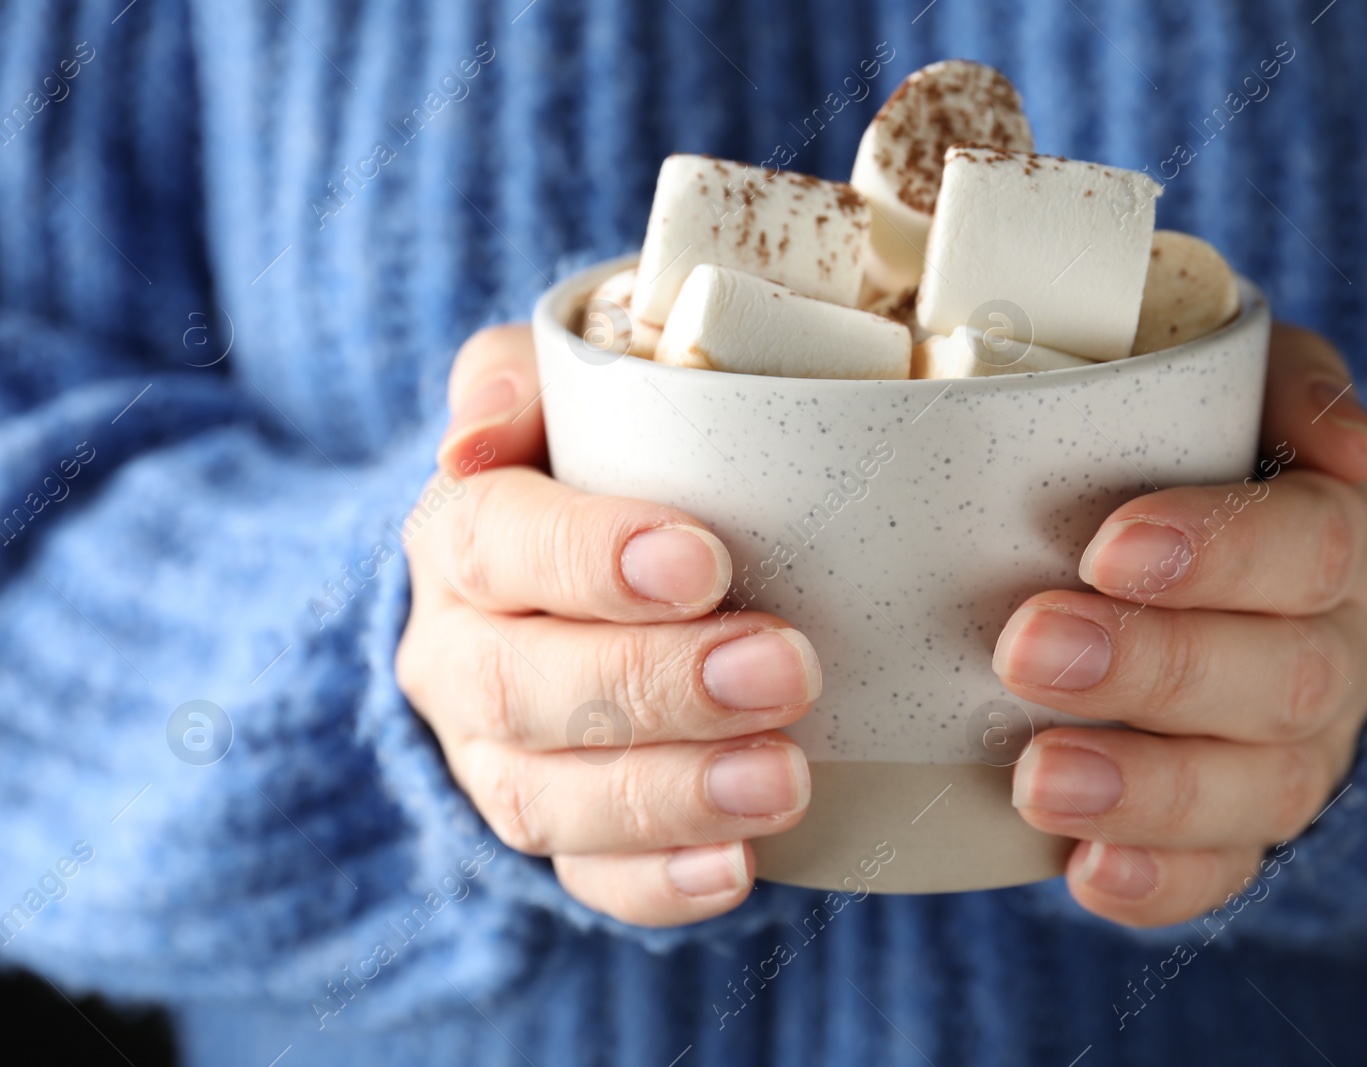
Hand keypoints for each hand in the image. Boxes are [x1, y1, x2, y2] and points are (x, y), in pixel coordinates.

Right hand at [397, 325, 819, 926]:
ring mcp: (497, 758)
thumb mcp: (557, 393)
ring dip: (669, 794)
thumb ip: (520, 379)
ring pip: (549, 798)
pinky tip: (738, 870)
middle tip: (784, 669)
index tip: (703, 562)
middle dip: (656, 684)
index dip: (590, 559)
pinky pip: (585, 879)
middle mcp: (461, 655)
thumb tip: (475, 433)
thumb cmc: (590, 469)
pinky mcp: (555, 831)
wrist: (560, 582)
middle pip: (525, 685)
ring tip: (783, 779)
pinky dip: (658, 884)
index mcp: (464, 535)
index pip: (497, 542)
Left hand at [995, 323, 1366, 926]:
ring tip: (1039, 777)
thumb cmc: (1172, 458)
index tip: (1107, 549)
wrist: (1162, 570)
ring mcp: (1291, 753)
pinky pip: (1221, 875)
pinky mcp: (1234, 830)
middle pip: (1283, 676)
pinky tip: (1085, 871)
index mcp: (1333, 537)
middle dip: (1156, 669)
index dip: (1220, 551)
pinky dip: (1157, 881)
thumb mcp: (1227, 386)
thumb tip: (1363, 449)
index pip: (1310, 545)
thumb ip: (1286, 380)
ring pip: (1259, 791)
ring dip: (1149, 788)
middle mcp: (1333, 652)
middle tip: (1028, 650)